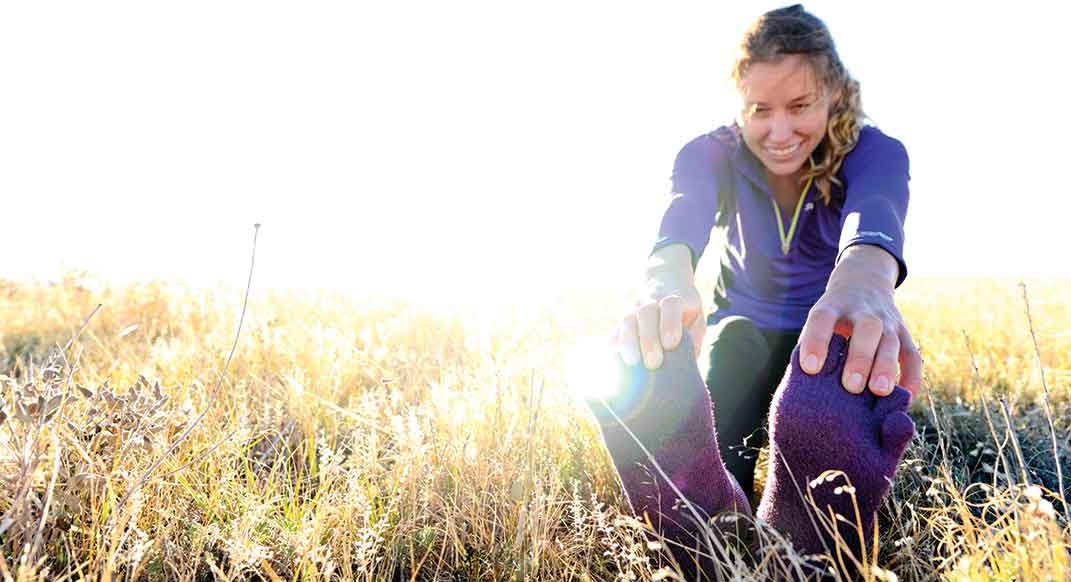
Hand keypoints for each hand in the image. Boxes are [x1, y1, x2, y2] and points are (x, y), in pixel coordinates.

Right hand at [614, 279, 705, 369]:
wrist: (665, 281)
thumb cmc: (685, 308)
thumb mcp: (697, 316)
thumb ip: (695, 335)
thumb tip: (690, 358)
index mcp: (674, 299)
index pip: (670, 305)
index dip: (669, 323)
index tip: (670, 344)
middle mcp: (652, 301)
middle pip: (645, 313)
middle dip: (648, 339)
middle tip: (653, 363)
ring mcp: (635, 309)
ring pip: (627, 319)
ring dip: (628, 342)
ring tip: (632, 362)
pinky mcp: (623, 321)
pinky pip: (615, 330)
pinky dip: (615, 344)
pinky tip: (618, 358)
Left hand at [798, 247, 922, 400]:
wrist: (863, 284)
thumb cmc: (831, 316)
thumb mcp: (818, 319)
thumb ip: (811, 345)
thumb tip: (806, 387)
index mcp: (833, 305)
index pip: (823, 318)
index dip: (816, 341)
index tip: (810, 368)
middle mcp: (862, 310)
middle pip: (867, 328)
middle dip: (860, 358)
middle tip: (852, 386)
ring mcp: (887, 320)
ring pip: (891, 342)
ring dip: (886, 367)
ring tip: (879, 392)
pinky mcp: (904, 333)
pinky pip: (912, 355)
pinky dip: (911, 376)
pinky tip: (905, 396)